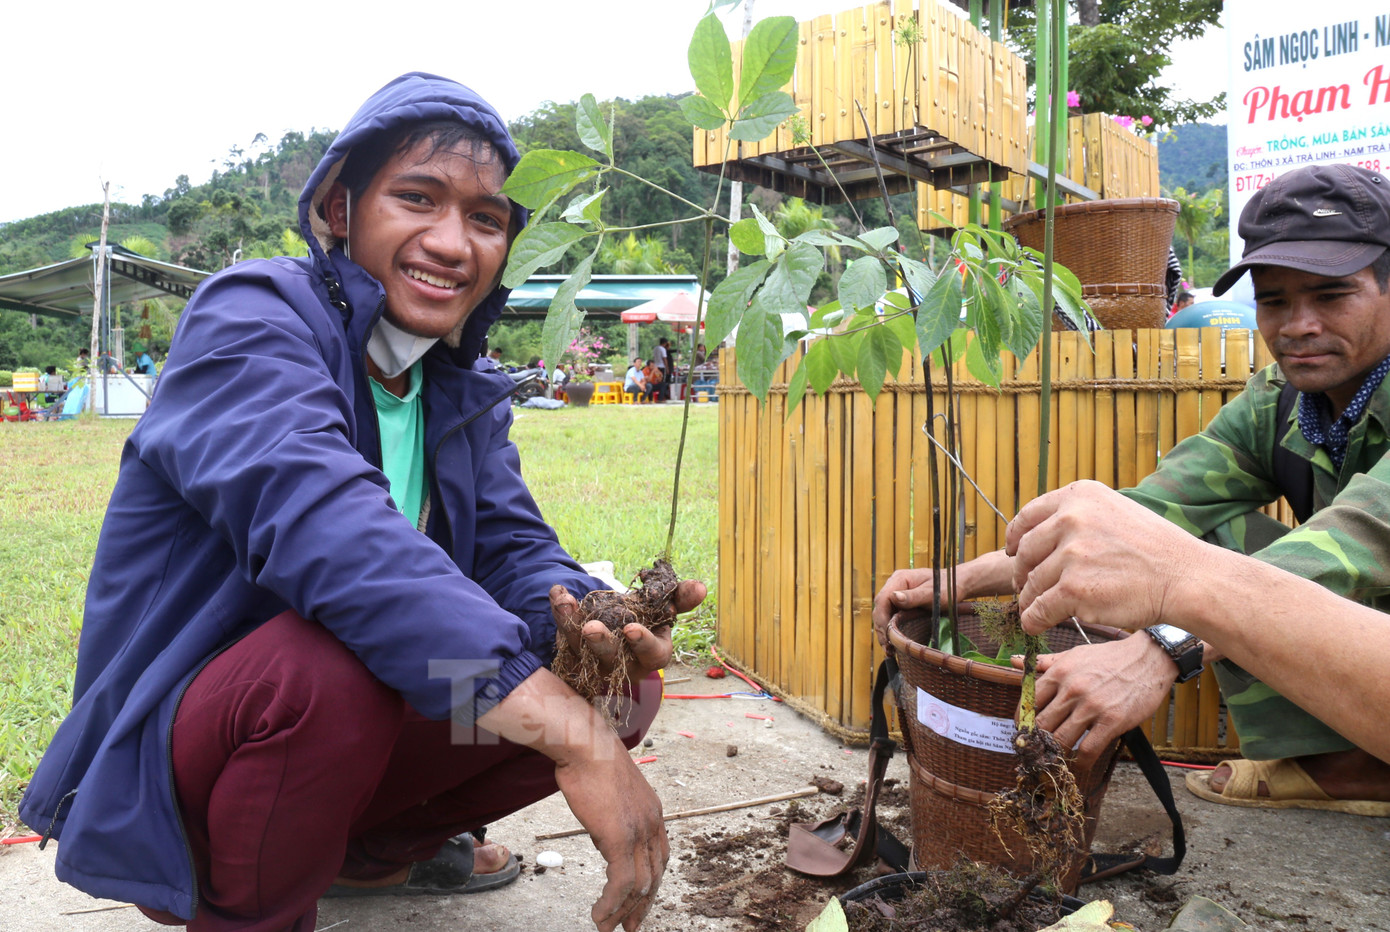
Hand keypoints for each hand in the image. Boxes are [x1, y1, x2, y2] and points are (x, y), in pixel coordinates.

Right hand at [477, 672, 666, 931]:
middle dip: (641, 905)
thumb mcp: (609, 794)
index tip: (639, 902)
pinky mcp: (620, 837)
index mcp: (653, 812)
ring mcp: (639, 831)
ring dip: (623, 911)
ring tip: (607, 927)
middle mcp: (652, 823)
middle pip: (654, 875)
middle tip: (629, 927)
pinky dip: (611, 903)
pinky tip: (599, 914)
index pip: (660, 857)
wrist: (585, 745)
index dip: (651, 883)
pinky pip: (621, 882)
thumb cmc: (590, 762)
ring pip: (640, 884)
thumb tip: (604, 838)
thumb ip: (613, 817)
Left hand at [551, 579, 706, 680]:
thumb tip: (700, 587)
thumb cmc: (647, 619)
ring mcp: (594, 663)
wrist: (618, 626)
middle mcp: (622, 665)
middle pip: (610, 658)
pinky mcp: (572, 655)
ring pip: (580, 648)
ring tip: (565, 600)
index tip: (631, 629)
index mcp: (651, 655)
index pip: (651, 656)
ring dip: (571, 623)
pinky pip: (562, 636)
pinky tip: (559, 593)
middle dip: (601, 642)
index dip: (642, 643)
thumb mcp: (663, 608)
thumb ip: (680, 598)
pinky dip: (561, 613)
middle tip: (591, 628)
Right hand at [871, 551, 1015, 649]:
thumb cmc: (948, 587)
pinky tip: (894, 644)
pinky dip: (891, 631)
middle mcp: (895, 586)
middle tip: (888, 648)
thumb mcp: (932, 593)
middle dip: (882, 629)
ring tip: (889, 650)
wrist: (958, 584)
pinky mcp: (902, 604)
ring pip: (884, 615)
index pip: (882, 599)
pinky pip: (892, 617)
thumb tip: (894, 597)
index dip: (882, 619)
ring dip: (885, 632)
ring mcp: (898, 595)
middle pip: (881, 608)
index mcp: (899, 579)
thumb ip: (913, 596)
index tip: (888, 636)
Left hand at [1006, 481, 1198, 636]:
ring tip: (1037, 607)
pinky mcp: (1074, 589)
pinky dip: (1033, 620)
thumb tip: (1037, 535)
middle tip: (1024, 586)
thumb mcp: (1114, 512)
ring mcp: (1072, 554)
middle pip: (1026, 551)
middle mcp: (1072, 519)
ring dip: (1030, 599)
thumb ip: (1077, 518)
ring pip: (1032, 583)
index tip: (1011, 551)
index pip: (1028, 515)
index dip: (1014, 536)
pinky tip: (1036, 625)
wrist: (1186, 578)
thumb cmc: (1153, 550)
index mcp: (1080, 496)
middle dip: (1021, 572)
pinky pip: (1039, 609)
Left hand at [1013, 633, 1176, 765]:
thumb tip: (1013, 660)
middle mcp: (1072, 690)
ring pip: (1061, 740)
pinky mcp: (1112, 721)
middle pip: (1042, 725)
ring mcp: (1092, 706)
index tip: (1024, 730)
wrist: (1148, 659)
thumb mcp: (1073, 654)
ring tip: (1056, 758)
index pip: (1028, 702)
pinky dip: (1080, 761)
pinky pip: (1088, 749)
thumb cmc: (1108, 657)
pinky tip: (1080, 762)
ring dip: (1056, 753)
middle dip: (1036, 741)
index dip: (1022, 720)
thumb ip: (1043, 662)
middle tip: (1038, 750)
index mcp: (1059, 673)